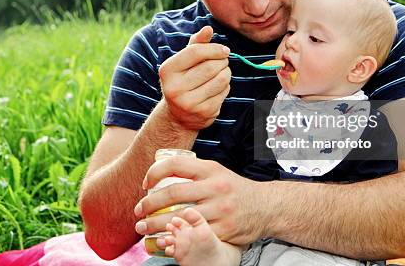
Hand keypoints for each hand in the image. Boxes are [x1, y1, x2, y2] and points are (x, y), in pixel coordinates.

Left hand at [133, 156, 266, 245]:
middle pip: (172, 194)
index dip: (154, 173)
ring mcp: (220, 209)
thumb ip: (194, 171)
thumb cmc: (234, 189)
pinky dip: (175, 238)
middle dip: (149, 204)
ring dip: (155, 225)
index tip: (145, 184)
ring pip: (179, 217)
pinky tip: (164, 240)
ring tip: (143, 228)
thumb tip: (162, 171)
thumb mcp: (217, 172)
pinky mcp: (223, 230)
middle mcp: (215, 187)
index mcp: (211, 169)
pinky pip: (193, 235)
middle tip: (137, 211)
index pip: (175, 165)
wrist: (266, 207)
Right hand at [158, 26, 230, 131]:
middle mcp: (175, 88)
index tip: (224, 50)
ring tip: (220, 73)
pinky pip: (224, 92)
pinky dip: (226, 87)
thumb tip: (208, 29)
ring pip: (221, 79)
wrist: (179, 115)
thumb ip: (196, 44)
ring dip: (227, 73)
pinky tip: (217, 88)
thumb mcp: (184, 61)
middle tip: (222, 62)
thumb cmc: (183, 80)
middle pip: (211, 66)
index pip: (195, 52)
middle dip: (222, 61)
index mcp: (167, 70)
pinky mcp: (204, 113)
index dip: (214, 48)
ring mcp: (189, 103)